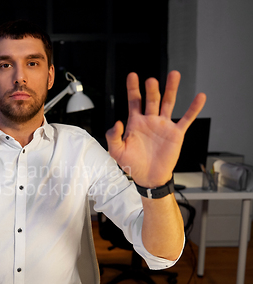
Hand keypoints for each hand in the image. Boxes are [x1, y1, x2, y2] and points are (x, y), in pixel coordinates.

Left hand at [106, 71, 206, 187]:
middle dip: (152, 90)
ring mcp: (164, 125)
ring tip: (174, 75)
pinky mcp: (176, 134)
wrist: (148, 177)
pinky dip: (193, 108)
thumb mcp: (116, 151)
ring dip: (171, 89)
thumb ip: (114, 136)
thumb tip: (117, 122)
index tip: (132, 75)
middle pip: (152, 99)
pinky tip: (200, 97)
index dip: (133, 88)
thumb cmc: (132, 164)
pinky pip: (186, 119)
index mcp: (135, 122)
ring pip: (169, 103)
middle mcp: (150, 120)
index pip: (134, 101)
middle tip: (151, 81)